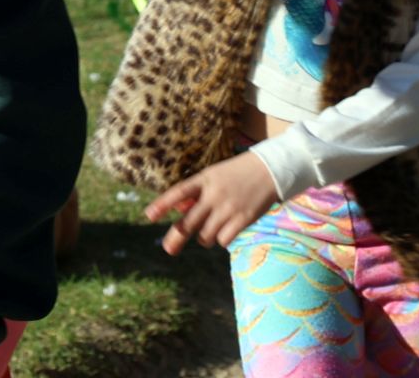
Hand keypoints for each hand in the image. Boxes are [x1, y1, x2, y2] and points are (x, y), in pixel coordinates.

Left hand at [146, 150, 280, 255]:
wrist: (270, 169)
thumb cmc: (237, 173)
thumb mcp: (214, 175)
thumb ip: (196, 192)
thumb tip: (177, 209)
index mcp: (204, 179)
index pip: (179, 192)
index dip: (163, 204)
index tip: (149, 215)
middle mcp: (214, 194)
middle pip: (189, 222)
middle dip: (177, 237)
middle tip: (169, 249)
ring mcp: (228, 208)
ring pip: (205, 235)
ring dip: (205, 237)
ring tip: (211, 229)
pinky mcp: (243, 219)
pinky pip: (223, 240)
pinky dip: (222, 239)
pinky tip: (227, 231)